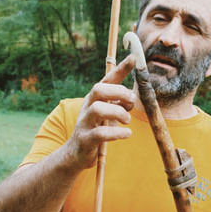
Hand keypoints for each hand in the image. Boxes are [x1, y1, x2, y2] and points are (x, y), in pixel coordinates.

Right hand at [65, 54, 135, 169]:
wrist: (75, 153)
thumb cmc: (96, 130)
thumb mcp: (108, 114)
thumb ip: (120, 103)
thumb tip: (132, 96)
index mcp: (94, 98)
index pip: (107, 79)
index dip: (121, 68)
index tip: (134, 58)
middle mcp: (87, 106)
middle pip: (98, 90)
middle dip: (118, 92)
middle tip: (131, 101)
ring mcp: (84, 122)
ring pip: (98, 109)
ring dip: (118, 113)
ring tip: (127, 120)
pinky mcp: (85, 139)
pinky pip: (101, 133)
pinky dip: (117, 133)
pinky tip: (126, 134)